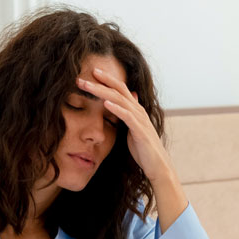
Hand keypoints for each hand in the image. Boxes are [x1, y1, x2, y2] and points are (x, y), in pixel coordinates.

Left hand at [77, 68, 173, 182]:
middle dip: (100, 81)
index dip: (106, 80)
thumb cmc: (144, 150)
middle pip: (118, 90)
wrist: (157, 165)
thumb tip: (125, 102)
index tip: (91, 73)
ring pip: (119, 100)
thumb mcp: (134, 129)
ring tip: (87, 86)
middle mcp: (138, 111)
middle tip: (81, 77)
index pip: (120, 89)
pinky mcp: (140, 131)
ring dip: (102, 91)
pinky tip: (105, 104)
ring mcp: (140, 120)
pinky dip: (116, 109)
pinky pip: (127, 116)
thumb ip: (128, 115)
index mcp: (135, 110)